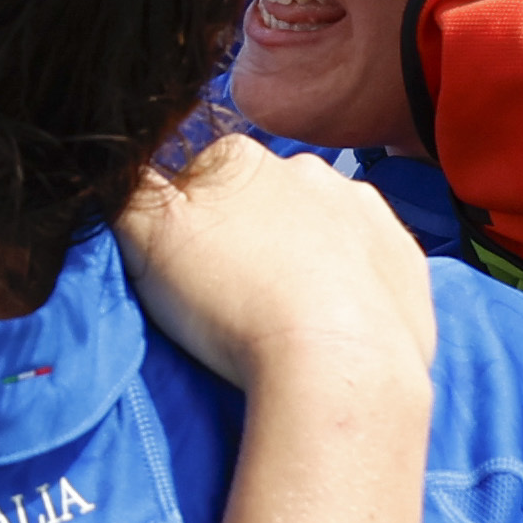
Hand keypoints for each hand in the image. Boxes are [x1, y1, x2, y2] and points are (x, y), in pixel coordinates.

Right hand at [115, 138, 437, 396]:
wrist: (339, 363)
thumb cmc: (233, 301)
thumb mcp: (145, 237)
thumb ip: (123, 190)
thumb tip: (116, 167)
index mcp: (240, 158)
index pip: (196, 180)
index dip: (184, 227)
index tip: (185, 274)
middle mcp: (308, 170)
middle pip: (260, 201)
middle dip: (248, 237)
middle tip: (233, 299)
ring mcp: (365, 212)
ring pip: (320, 227)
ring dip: (302, 258)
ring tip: (285, 317)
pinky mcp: (406, 259)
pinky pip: (371, 263)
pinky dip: (352, 286)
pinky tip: (334, 325)